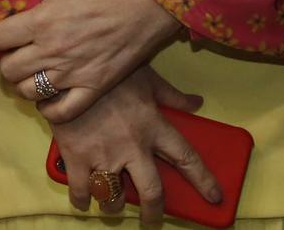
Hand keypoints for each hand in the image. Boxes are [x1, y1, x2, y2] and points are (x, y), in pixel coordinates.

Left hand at [0, 0, 182, 120]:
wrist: (150, 1)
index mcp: (41, 21)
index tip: (1, 33)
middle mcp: (51, 51)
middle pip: (9, 69)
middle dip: (6, 61)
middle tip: (16, 52)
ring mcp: (72, 74)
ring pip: (29, 92)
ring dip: (24, 83)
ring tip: (32, 72)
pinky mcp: (94, 88)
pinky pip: (62, 111)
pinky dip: (49, 110)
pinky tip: (48, 99)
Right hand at [51, 66, 221, 226]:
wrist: (68, 68)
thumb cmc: (110, 71)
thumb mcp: (147, 77)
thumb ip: (172, 95)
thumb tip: (197, 103)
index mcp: (153, 125)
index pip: (187, 158)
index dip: (204, 180)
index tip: (215, 197)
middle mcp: (132, 145)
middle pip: (152, 192)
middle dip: (153, 213)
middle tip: (151, 219)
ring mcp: (103, 154)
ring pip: (114, 198)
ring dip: (114, 206)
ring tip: (112, 202)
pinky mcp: (77, 158)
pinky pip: (82, 193)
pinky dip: (83, 200)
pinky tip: (85, 198)